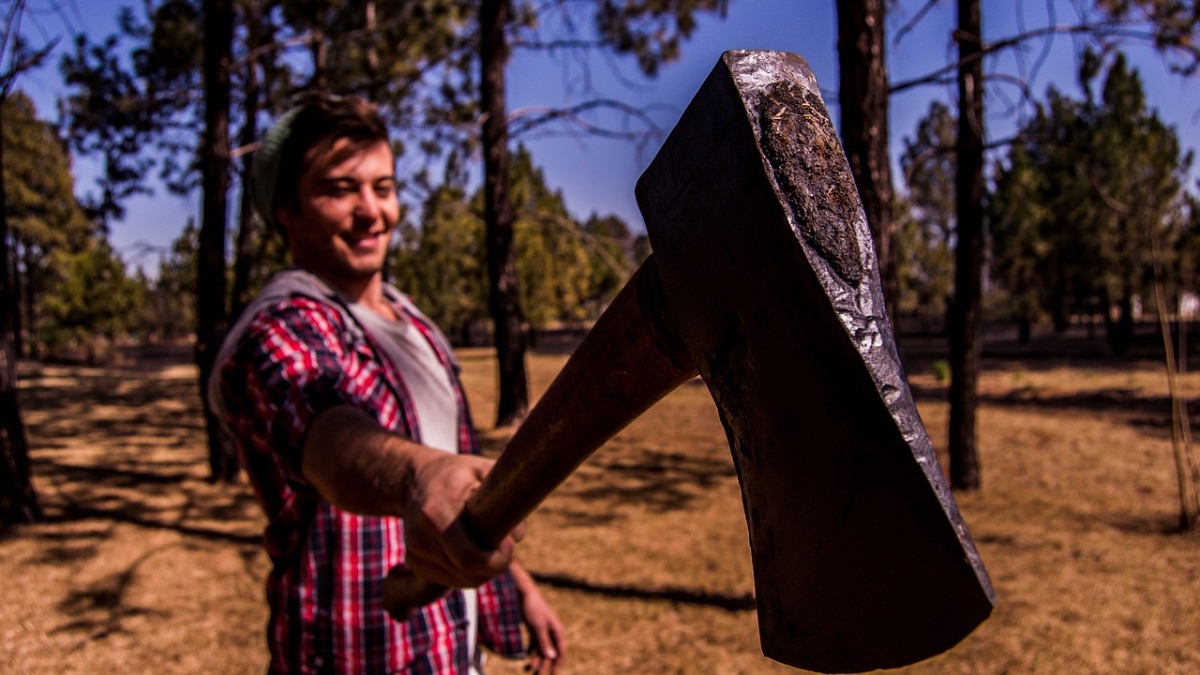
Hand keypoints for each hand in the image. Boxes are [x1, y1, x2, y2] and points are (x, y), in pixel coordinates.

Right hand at [402, 452, 517, 587]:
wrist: (414, 479)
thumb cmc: (456, 473)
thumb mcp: (483, 471)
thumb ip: (506, 497)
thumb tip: (518, 534)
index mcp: (436, 513)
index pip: (469, 558)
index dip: (497, 560)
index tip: (509, 544)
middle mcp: (420, 537)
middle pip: (467, 573)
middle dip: (494, 566)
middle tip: (505, 548)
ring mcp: (415, 553)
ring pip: (461, 581)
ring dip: (482, 571)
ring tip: (488, 544)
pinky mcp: (414, 562)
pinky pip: (450, 579)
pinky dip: (466, 572)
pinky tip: (471, 549)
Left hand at [512, 563, 563, 674]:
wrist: (524, 593)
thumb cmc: (533, 608)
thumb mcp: (538, 626)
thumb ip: (544, 642)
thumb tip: (552, 658)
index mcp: (557, 631)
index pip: (560, 652)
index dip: (557, 665)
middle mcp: (552, 633)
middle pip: (550, 653)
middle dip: (544, 666)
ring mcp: (543, 631)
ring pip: (541, 650)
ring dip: (535, 661)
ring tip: (527, 670)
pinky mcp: (534, 630)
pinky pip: (534, 645)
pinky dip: (530, 653)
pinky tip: (524, 660)